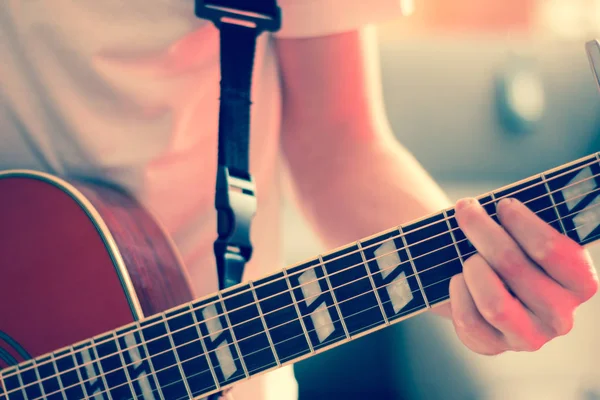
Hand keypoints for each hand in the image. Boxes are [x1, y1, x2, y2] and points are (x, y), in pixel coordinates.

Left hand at [449, 197, 598, 354]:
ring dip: (473, 268)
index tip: (503, 204)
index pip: (553, 251)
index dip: (524, 224)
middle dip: (484, 232)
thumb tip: (499, 203)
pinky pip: (469, 321)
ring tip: (468, 255)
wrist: (483, 280)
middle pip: (514, 267)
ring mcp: (528, 337)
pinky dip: (457, 294)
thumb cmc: (508, 247)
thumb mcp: (523, 234)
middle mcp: (561, 316)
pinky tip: (456, 279)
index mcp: (580, 283)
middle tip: (466, 209)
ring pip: (494, 303)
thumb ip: (522, 221)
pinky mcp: (494, 346)